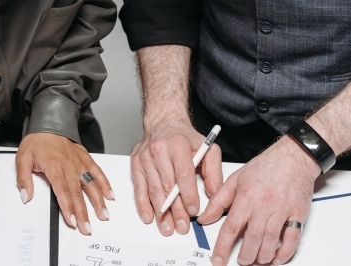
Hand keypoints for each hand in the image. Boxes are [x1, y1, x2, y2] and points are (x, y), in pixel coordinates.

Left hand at [16, 132, 113, 234]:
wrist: (49, 124)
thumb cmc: (37, 141)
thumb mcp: (23, 159)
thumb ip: (24, 179)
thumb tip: (25, 196)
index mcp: (54, 167)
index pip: (63, 192)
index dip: (68, 208)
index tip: (72, 221)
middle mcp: (70, 166)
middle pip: (78, 193)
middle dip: (84, 213)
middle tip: (87, 228)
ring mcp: (80, 163)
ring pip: (91, 184)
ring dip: (98, 201)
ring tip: (103, 215)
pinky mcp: (86, 159)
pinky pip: (98, 172)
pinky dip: (105, 184)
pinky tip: (110, 195)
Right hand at [131, 119, 222, 235]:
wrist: (164, 123)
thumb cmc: (186, 138)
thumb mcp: (207, 149)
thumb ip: (214, 171)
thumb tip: (214, 194)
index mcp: (178, 144)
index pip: (183, 174)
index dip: (188, 194)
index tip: (193, 210)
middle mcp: (159, 150)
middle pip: (168, 185)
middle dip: (175, 209)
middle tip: (182, 226)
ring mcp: (145, 157)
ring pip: (154, 189)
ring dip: (160, 212)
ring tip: (167, 227)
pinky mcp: (136, 163)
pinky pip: (139, 188)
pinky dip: (143, 204)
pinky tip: (149, 216)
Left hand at [197, 137, 319, 265]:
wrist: (293, 157)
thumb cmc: (266, 166)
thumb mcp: (236, 179)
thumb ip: (219, 201)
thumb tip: (205, 218)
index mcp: (246, 196)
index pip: (231, 228)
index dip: (222, 247)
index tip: (218, 260)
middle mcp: (264, 204)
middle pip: (252, 239)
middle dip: (245, 256)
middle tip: (242, 261)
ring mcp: (282, 210)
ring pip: (270, 241)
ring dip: (262, 257)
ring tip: (257, 260)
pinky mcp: (298, 213)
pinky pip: (292, 239)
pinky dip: (284, 253)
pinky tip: (277, 257)